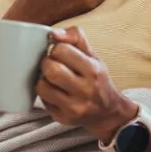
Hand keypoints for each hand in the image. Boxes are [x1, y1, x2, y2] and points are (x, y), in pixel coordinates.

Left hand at [37, 27, 137, 141]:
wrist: (108, 112)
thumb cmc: (97, 79)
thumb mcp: (93, 55)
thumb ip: (75, 38)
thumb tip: (53, 33)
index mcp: (93, 70)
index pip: (62, 50)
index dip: (57, 49)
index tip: (61, 54)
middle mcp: (85, 90)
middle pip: (51, 69)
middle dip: (47, 63)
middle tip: (52, 65)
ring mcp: (74, 107)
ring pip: (42, 87)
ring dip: (43, 80)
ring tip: (52, 79)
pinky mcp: (63, 118)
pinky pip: (42, 101)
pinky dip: (45, 94)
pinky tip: (55, 92)